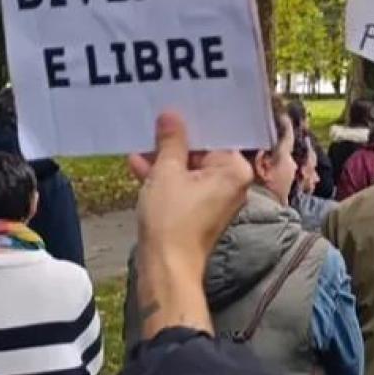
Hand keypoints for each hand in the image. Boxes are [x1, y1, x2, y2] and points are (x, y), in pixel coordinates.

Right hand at [128, 111, 251, 337]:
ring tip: (140, 142)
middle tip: (154, 120)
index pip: (218, 135)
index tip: (177, 106)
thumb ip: (171, 142)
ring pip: (191, 169)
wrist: (166, 268)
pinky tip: (139, 164)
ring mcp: (217, 199)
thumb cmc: (172, 221)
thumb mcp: (166, 172)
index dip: (195, 122)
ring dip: (166, 159)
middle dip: (176, 141)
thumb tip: (171, 116)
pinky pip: (185, 186)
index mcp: (235, 170)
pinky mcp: (201, 212)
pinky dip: (166, 178)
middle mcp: (233, 183)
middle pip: (204, 151)